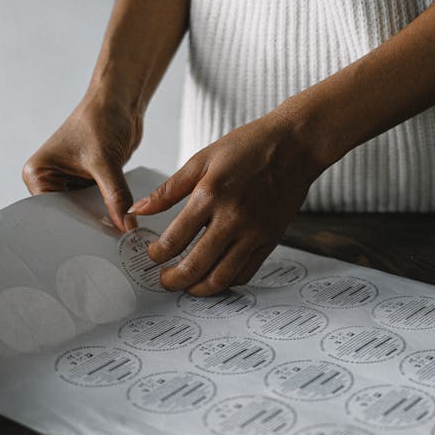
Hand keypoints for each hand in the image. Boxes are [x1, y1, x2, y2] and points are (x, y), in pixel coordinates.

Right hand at [22, 92, 141, 231]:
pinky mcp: (89, 183)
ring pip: (85, 213)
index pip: (51, 213)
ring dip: (101, 220)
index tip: (91, 243)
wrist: (120, 100)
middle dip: (88, 225)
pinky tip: (121, 222)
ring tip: (116, 236)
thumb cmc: (101, 118)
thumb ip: (116, 197)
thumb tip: (126, 226)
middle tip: (107, 243)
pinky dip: (110, 212)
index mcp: (38, 173)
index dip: (72, 227)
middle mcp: (49, 180)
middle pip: (68, 216)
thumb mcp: (106, 162)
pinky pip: (99, 205)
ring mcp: (69, 183)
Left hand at [129, 112, 324, 295]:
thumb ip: (168, 190)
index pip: (174, 240)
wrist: (295, 146)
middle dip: (173, 280)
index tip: (153, 255)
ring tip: (187, 285)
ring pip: (221, 277)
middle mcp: (232, 218)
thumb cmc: (249, 147)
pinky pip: (245, 273)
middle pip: (195, 266)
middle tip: (164, 279)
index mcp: (210, 195)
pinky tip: (214, 276)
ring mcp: (254, 233)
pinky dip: (226, 281)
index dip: (157, 254)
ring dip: (198, 288)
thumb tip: (139, 209)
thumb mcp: (202, 160)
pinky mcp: (270, 240)